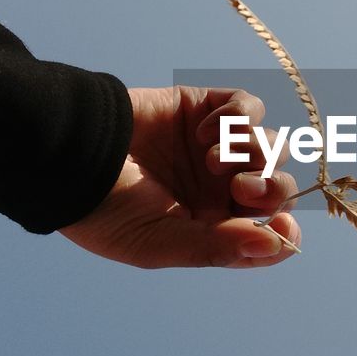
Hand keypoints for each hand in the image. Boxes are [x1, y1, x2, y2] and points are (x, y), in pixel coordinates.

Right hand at [58, 86, 300, 267]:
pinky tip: (203, 132)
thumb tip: (275, 247)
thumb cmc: (107, 211)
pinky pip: (249, 107)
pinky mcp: (206, 108)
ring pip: (271, 145)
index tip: (281, 228)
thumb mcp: (159, 244)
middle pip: (278, 187)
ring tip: (210, 160)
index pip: (270, 233)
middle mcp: (220, 188)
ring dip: (252, 152)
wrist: (71, 154)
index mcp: (213, 228)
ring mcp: (217, 147)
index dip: (285, 233)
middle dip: (271, 188)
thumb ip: (218, 247)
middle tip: (239, 188)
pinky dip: (237, 118)